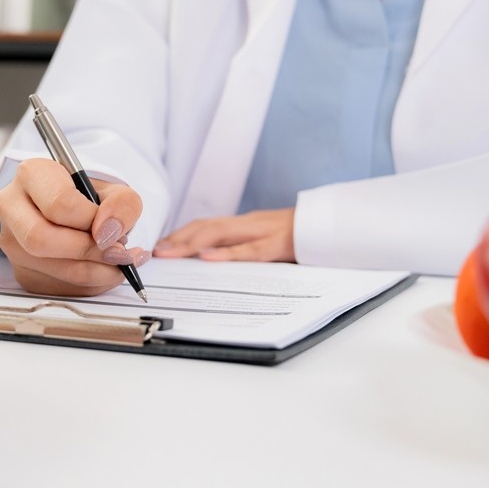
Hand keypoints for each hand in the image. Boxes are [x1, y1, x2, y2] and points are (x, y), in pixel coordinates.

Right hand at [0, 158, 149, 295]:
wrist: (76, 213)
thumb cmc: (91, 199)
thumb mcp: (116, 191)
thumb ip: (122, 205)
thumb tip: (108, 233)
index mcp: (32, 174)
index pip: (58, 203)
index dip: (91, 221)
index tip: (112, 228)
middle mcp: (12, 206)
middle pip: (41, 239)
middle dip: (88, 251)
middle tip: (118, 252)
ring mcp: (11, 242)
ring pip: (49, 268)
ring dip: (96, 272)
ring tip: (119, 261)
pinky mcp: (21, 271)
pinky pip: (56, 288)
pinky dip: (89, 284)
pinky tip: (104, 270)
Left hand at [153, 208, 296, 262]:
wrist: (333, 225)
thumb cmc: (300, 237)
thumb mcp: (269, 240)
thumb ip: (246, 247)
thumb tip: (217, 263)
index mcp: (246, 225)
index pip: (207, 225)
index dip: (182, 234)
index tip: (161, 246)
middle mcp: (249, 224)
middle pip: (206, 227)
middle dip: (178, 239)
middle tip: (155, 252)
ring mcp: (262, 231)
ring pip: (220, 234)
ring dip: (191, 243)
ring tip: (171, 252)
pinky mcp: (278, 244)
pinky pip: (248, 250)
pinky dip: (226, 254)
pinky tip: (208, 258)